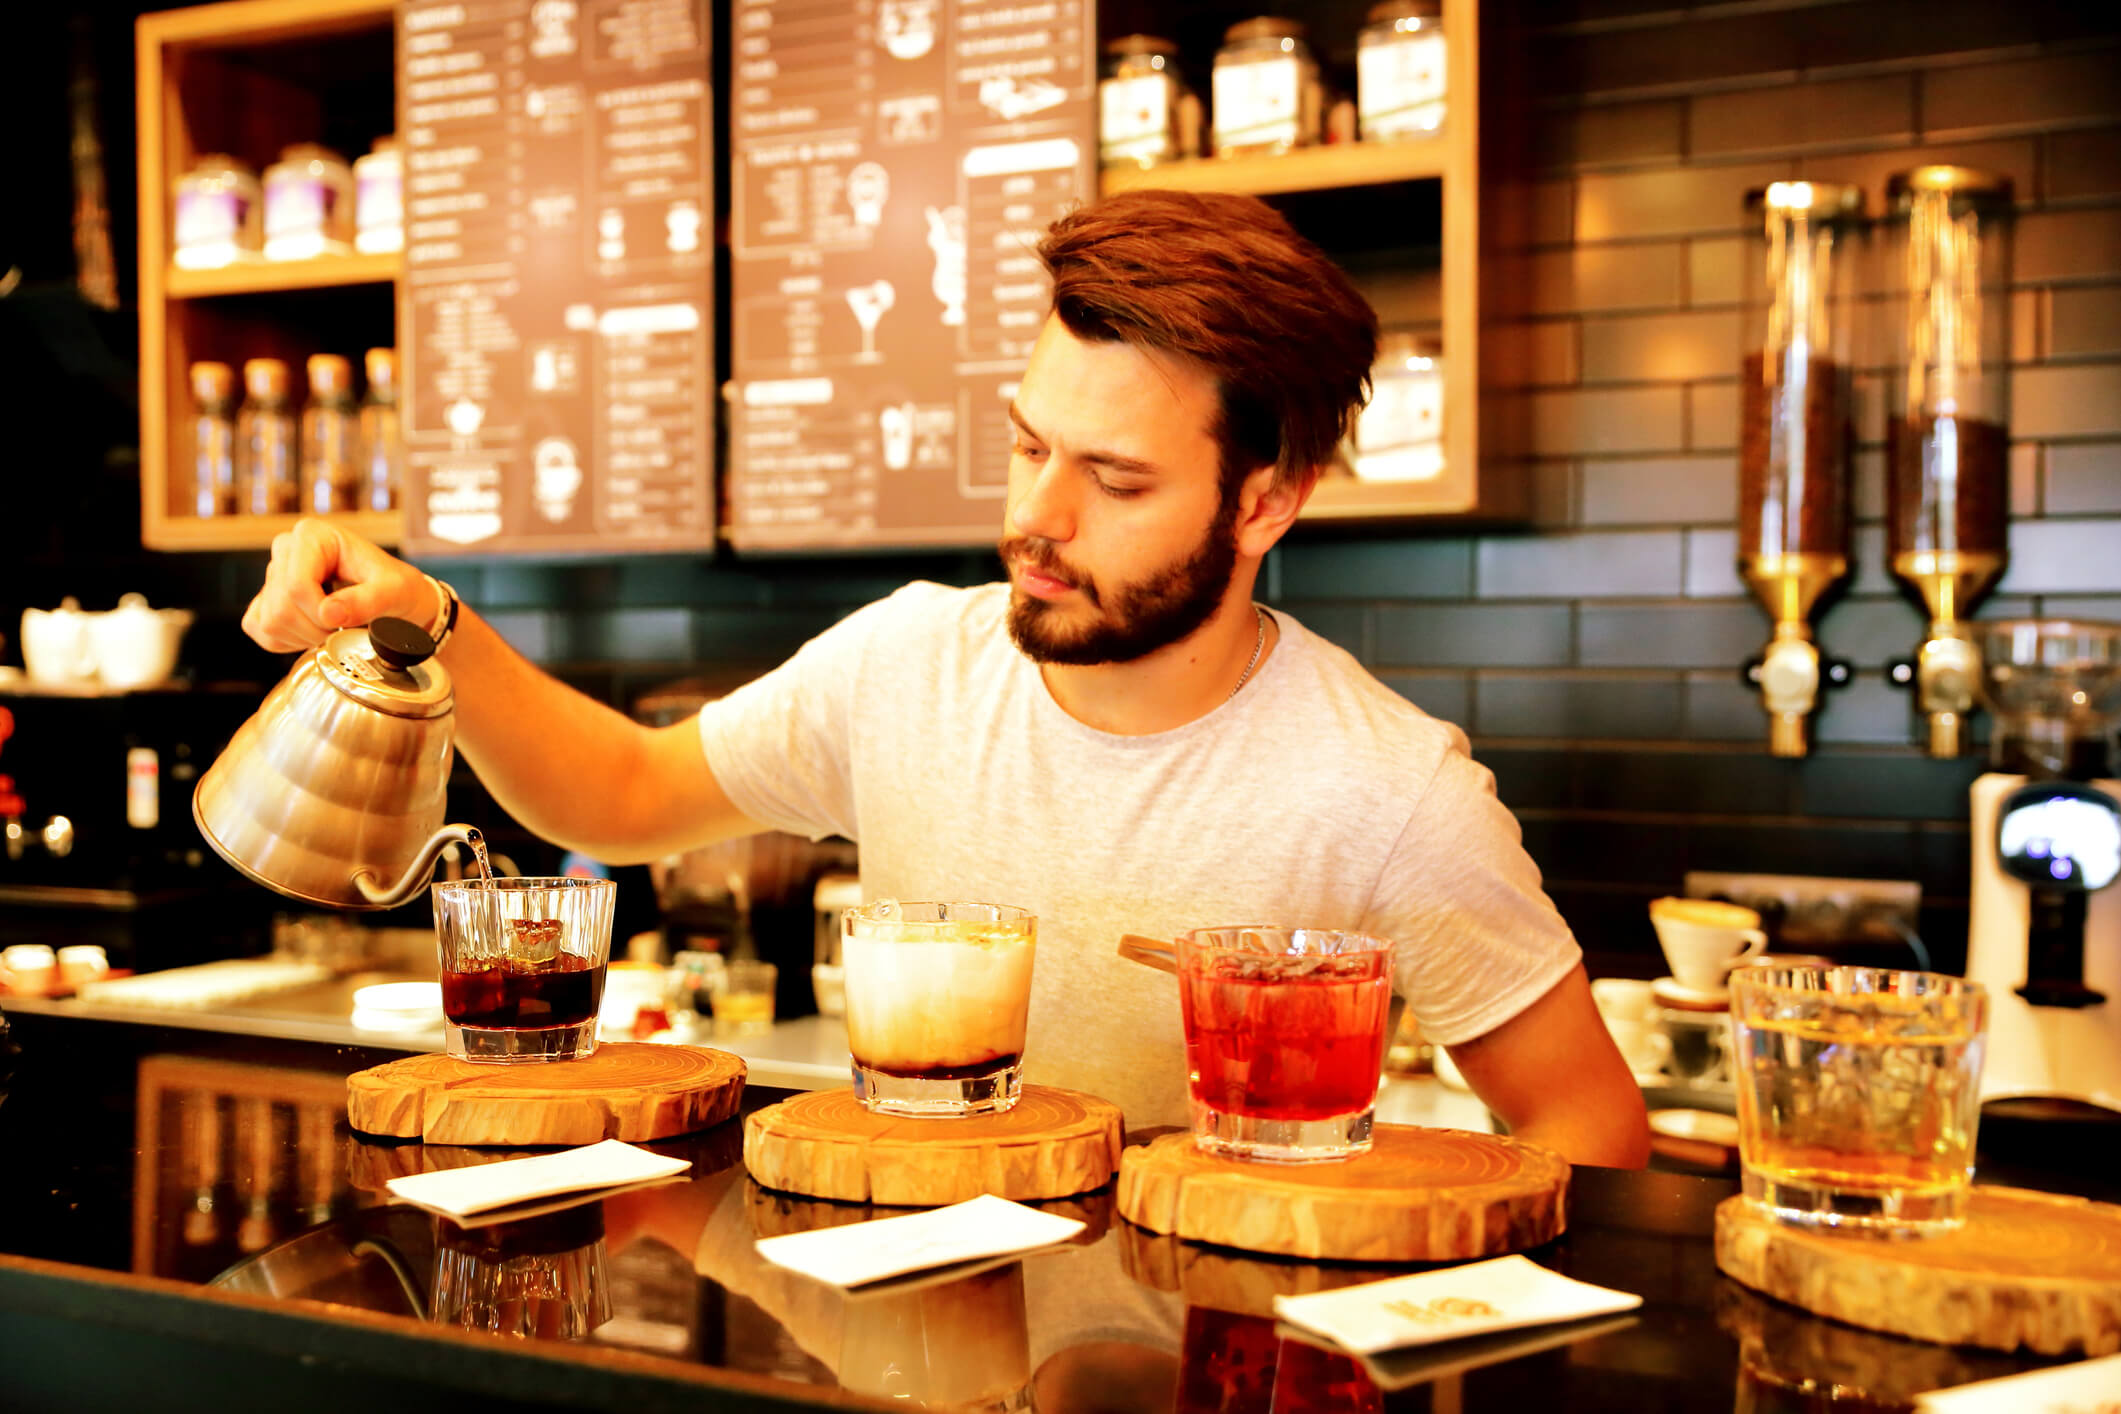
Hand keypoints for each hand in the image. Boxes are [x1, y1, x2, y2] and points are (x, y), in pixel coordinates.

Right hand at [241, 518, 438, 652]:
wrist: (396, 600)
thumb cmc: (396, 588)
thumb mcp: (395, 591)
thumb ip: (367, 600)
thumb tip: (329, 614)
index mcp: (313, 536)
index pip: (296, 584)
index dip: (320, 614)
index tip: (344, 622)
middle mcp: (286, 550)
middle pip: (282, 606)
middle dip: (316, 628)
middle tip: (344, 629)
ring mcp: (272, 575)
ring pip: (271, 622)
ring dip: (305, 637)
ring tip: (333, 629)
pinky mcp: (264, 600)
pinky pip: (261, 630)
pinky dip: (289, 641)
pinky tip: (314, 633)